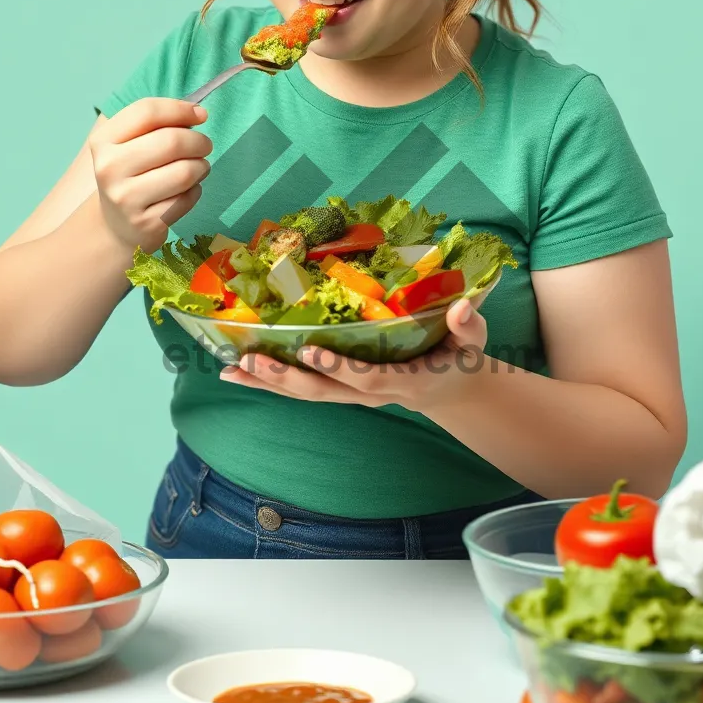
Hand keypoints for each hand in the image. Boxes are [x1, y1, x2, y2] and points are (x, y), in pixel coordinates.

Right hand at [90, 98, 212, 253]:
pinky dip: (196, 190)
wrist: (116, 224)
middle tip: (205, 146)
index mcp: (103, 141)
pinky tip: (187, 191)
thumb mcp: (130, 144)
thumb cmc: (132, 174)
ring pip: (184, 172)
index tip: (201, 114)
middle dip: (199, 141)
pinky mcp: (146, 223)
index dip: (180, 109)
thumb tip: (197, 112)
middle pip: (171, 141)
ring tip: (199, 168)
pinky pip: (187, 198)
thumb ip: (158, 124)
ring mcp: (126, 199)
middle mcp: (109, 168)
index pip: (147, 112)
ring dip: (201, 167)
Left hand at [219, 296, 488, 409]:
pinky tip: (238, 371)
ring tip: (229, 370)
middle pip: (323, 392)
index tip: (312, 351)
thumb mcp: (473, 343)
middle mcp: (371, 395)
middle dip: (285, 378)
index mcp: (403, 381)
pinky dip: (269, 382)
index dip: (339, 368)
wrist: (451, 390)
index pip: (366, 379)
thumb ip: (469, 326)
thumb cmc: (460, 358)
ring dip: (267, 383)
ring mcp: (352, 396)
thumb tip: (463, 306)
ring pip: (305, 395)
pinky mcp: (340, 391)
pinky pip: (301, 390)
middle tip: (251, 359)